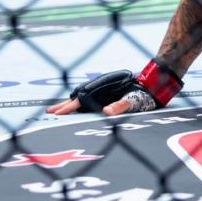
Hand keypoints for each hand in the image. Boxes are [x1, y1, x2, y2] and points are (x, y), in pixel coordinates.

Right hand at [46, 60, 182, 115]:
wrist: (153, 85)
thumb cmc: (145, 94)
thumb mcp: (135, 101)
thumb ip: (121, 105)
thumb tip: (105, 112)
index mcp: (103, 91)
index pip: (81, 100)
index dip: (69, 108)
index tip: (57, 115)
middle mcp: (100, 89)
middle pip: (77, 97)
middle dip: (63, 105)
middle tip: (48, 113)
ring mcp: (102, 91)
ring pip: (80, 96)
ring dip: (67, 103)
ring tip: (53, 110)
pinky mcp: (105, 94)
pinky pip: (88, 99)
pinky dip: (76, 103)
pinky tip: (71, 107)